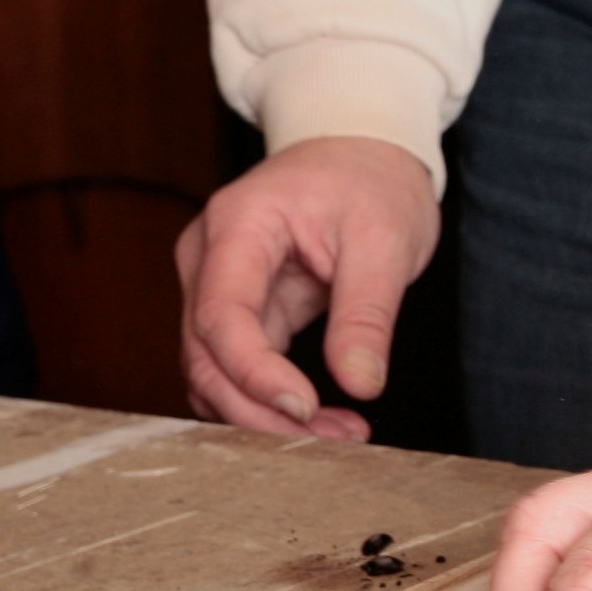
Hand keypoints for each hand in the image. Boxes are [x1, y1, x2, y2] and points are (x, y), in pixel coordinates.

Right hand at [175, 136, 437, 438]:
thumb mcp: (385, 239)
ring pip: (213, 372)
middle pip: (205, 356)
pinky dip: (270, 402)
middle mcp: (210, 258)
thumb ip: (367, 313)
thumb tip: (359, 383)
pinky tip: (322, 420)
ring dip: (265, 415)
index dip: (254, 373)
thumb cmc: (369, 180)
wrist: (359, 149)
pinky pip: (237, 368)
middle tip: (332, 441)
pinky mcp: (238, 309)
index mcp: (238, 226)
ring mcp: (216, 285)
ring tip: (340, 435)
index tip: (305, 407)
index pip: (222, 316)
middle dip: (261, 410)